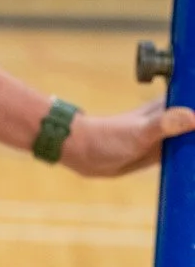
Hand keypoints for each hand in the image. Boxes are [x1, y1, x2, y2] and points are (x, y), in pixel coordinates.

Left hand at [60, 100, 194, 176]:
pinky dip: (194, 160)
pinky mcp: (162, 153)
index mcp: (171, 107)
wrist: (83, 153)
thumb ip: (165, 124)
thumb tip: (194, 117)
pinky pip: (186, 155)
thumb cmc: (107, 137)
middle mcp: (173, 119)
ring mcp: (169, 136)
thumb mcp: (139, 132)